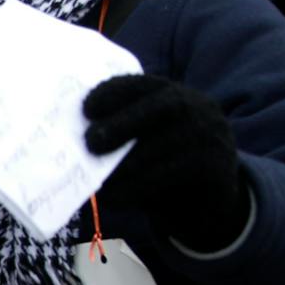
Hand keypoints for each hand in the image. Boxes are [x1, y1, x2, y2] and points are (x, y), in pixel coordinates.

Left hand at [83, 74, 245, 251]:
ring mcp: (210, 134)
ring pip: (166, 144)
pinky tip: (115, 198)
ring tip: (97, 182)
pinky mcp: (215, 166)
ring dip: (126, 164)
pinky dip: (139, 186)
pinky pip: (175, 173)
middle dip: (122, 122)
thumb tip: (69, 148)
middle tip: (90, 142)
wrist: (207, 201)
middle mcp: (197, 107)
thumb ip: (116, 138)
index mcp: (171, 94)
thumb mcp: (140, 145)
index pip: (143, 84)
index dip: (114, 91)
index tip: (86, 109)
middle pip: (162, 107)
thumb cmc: (159, 167)